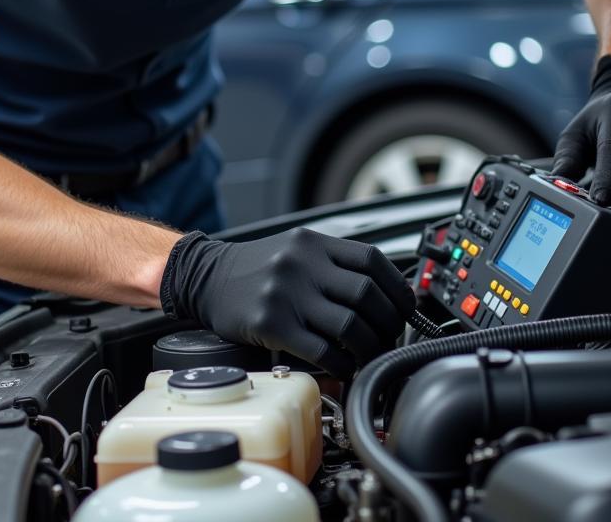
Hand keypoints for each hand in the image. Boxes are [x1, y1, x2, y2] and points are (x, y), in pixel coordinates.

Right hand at [160, 227, 414, 377]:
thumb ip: (334, 263)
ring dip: (370, 347)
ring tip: (371, 355)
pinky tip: (344, 367)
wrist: (205, 276)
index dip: (397, 288)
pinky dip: (342, 364)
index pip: (373, 260)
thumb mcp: (296, 248)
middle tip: (391, 337)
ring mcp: (286, 294)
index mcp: (313, 243)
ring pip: (350, 325)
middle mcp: (302, 264)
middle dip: (388, 322)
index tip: (405, 307)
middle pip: (367, 295)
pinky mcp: (271, 325)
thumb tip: (384, 292)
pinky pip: (321, 350)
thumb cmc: (256, 267)